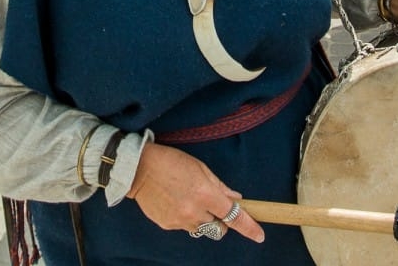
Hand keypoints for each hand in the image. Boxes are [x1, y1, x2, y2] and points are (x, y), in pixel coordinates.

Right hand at [128, 143, 263, 242]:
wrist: (138, 169)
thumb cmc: (171, 162)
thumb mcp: (200, 168)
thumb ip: (220, 186)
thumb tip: (236, 199)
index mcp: (206, 194)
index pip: (234, 216)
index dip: (249, 227)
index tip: (259, 235)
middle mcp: (194, 211)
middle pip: (219, 229)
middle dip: (221, 221)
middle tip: (213, 206)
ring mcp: (180, 220)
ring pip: (202, 229)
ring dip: (203, 220)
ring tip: (189, 200)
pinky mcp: (168, 225)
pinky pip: (185, 227)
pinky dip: (186, 218)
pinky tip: (176, 202)